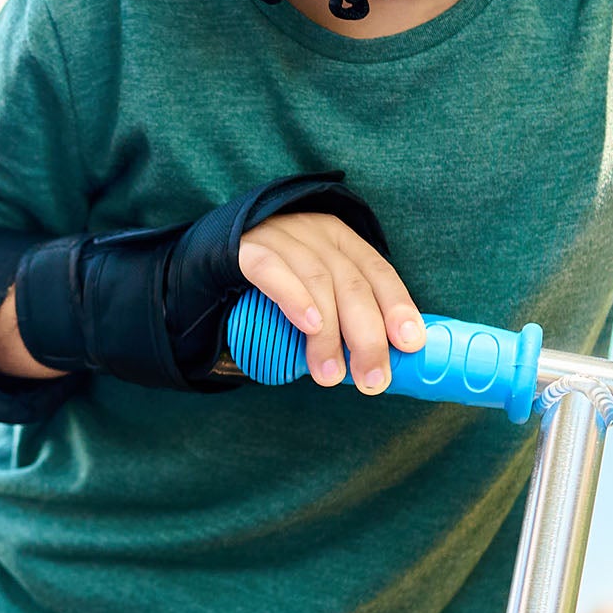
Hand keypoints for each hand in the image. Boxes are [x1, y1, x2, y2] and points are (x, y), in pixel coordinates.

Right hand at [239, 212, 425, 394]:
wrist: (202, 262)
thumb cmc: (273, 286)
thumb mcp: (315, 292)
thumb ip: (341, 317)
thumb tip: (376, 366)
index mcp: (340, 240)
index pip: (378, 271)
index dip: (398, 306)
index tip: (410, 344)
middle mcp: (315, 233)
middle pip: (352, 283)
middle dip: (368, 335)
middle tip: (373, 378)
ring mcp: (279, 237)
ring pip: (317, 282)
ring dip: (329, 335)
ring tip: (332, 375)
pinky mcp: (243, 249)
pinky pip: (272, 271)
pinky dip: (296, 298)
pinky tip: (310, 326)